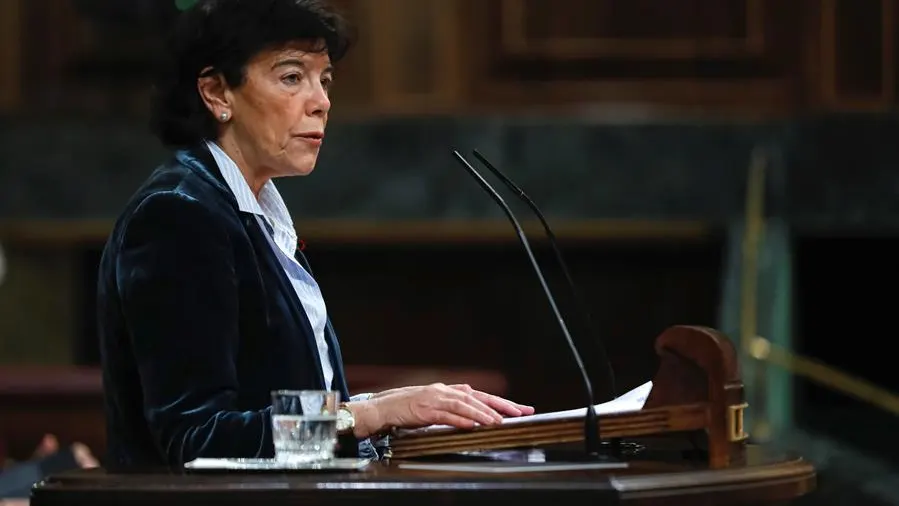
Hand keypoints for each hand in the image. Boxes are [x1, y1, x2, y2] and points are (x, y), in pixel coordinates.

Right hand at [348, 384, 533, 437]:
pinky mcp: (424, 410)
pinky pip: (446, 415)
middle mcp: (445, 391)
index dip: (501, 402)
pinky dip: (460, 419)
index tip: (520, 409)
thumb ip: (453, 409)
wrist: (382, 407)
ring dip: (482, 414)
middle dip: (501, 405)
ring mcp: (435, 399)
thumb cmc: (408, 408)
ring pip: (464, 405)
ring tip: (498, 421)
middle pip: (478, 397)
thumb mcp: (434, 406)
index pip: (480, 395)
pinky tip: (472, 425)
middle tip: (520, 412)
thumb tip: (474, 418)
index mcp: (449, 390)